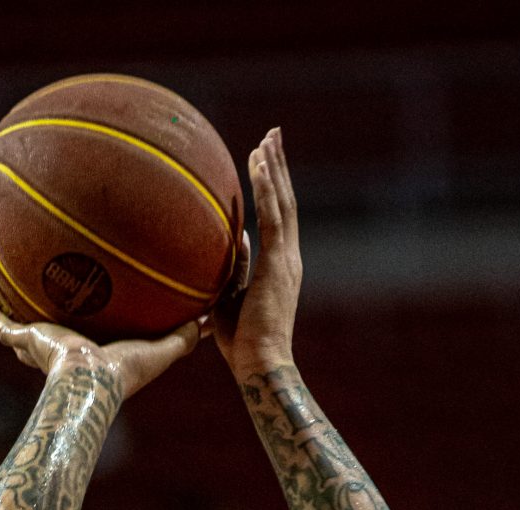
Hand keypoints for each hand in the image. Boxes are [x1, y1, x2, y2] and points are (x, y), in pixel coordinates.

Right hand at [0, 300, 205, 400]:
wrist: (89, 380)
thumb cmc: (122, 373)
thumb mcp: (159, 352)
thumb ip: (183, 339)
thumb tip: (207, 322)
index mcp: (90, 356)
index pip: (86, 345)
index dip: (89, 334)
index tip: (93, 320)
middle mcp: (62, 353)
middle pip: (50, 340)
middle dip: (45, 328)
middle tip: (45, 307)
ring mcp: (41, 347)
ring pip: (23, 333)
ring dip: (16, 321)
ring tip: (7, 300)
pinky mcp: (28, 339)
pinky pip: (4, 326)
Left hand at [213, 127, 301, 378]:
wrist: (260, 365)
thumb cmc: (242, 344)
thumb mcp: (230, 300)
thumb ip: (235, 269)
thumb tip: (235, 238)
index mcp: (280, 267)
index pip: (278, 219)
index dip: (273, 188)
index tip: (264, 162)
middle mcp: (289, 258)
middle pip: (285, 202)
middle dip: (279, 167)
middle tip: (273, 135)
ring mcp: (286, 260)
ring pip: (282, 203)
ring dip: (274, 168)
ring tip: (268, 138)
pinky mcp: (277, 264)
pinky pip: (272, 218)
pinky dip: (267, 189)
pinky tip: (259, 164)